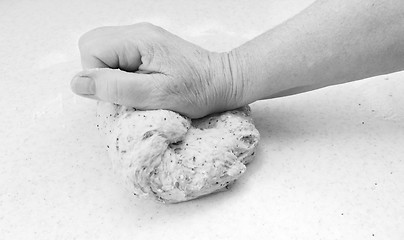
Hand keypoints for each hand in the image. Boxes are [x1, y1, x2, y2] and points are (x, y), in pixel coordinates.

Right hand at [71, 22, 245, 117]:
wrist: (224, 81)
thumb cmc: (197, 90)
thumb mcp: (156, 95)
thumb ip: (116, 88)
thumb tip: (77, 82)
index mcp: (138, 40)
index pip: (90, 50)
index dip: (99, 77)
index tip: (123, 93)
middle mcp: (137, 32)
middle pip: (92, 46)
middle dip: (102, 74)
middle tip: (129, 91)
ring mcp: (142, 38)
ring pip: (104, 51)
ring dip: (112, 74)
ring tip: (138, 87)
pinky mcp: (148, 46)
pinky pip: (119, 55)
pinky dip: (123, 72)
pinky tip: (143, 82)